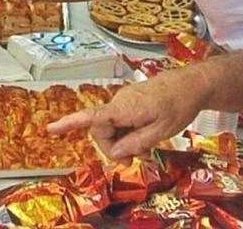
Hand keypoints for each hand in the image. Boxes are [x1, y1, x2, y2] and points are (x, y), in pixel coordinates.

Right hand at [47, 68, 207, 161]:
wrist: (192, 84)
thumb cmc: (178, 106)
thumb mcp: (160, 132)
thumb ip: (135, 143)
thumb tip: (115, 152)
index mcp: (124, 109)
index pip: (92, 118)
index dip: (69, 124)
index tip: (51, 129)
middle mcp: (119, 101)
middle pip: (102, 130)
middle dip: (114, 146)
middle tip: (136, 158)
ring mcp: (123, 99)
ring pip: (112, 127)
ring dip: (123, 141)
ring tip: (145, 149)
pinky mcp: (129, 100)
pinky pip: (120, 120)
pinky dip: (128, 132)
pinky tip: (144, 137)